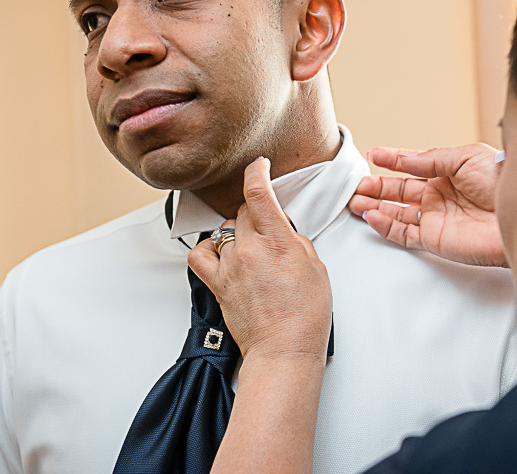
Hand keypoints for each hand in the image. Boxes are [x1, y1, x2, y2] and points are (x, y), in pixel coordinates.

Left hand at [188, 157, 331, 361]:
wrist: (284, 350)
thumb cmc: (305, 316)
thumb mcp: (315, 268)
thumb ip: (295, 242)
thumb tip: (282, 231)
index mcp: (277, 242)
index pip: (258, 193)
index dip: (256, 171)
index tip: (258, 165)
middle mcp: (248, 250)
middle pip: (243, 211)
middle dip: (256, 212)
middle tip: (271, 229)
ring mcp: (229, 267)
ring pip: (225, 230)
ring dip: (238, 232)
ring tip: (253, 248)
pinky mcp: (218, 284)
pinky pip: (201, 255)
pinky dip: (209, 249)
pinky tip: (221, 253)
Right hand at [348, 144, 506, 266]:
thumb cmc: (503, 181)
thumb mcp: (464, 157)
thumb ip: (429, 159)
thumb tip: (400, 157)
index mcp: (448, 173)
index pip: (412, 166)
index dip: (391, 161)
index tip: (371, 155)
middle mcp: (440, 195)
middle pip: (399, 191)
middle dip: (376, 187)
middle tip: (355, 185)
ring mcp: (436, 218)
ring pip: (397, 213)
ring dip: (375, 207)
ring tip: (354, 201)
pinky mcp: (436, 240)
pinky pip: (405, 234)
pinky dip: (386, 226)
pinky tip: (372, 216)